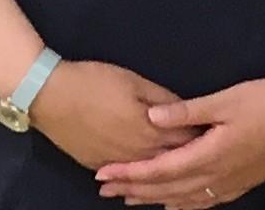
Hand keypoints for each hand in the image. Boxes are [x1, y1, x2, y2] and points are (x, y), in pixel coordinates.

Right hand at [27, 60, 196, 174]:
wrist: (49, 96)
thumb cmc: (93, 82)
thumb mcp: (133, 81)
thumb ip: (163, 99)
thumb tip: (184, 110)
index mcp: (151, 132)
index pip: (187, 142)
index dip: (203, 139)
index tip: (215, 136)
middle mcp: (138, 155)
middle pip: (171, 164)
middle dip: (188, 161)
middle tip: (204, 158)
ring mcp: (117, 165)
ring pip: (148, 177)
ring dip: (164, 177)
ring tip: (178, 176)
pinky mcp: (98, 167)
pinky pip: (124, 178)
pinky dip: (137, 180)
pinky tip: (143, 182)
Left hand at [94, 75, 264, 205]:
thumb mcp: (224, 101)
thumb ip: (186, 112)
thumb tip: (150, 117)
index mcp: (209, 155)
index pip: (160, 170)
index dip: (130, 173)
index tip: (103, 173)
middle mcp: (217, 177)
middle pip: (166, 189)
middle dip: (133, 189)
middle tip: (104, 189)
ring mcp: (230, 184)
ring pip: (184, 199)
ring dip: (154, 199)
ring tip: (128, 199)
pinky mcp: (241, 183)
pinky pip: (204, 202)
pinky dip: (182, 204)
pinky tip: (173, 204)